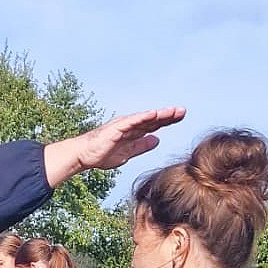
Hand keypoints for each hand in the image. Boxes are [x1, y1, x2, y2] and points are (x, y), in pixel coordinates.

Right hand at [43, 106, 185, 185]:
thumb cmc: (102, 154)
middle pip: (152, 119)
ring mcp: (123, 125)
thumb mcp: (127, 153)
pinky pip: (132, 121)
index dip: (167, 121)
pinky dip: (143, 117)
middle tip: (183, 111)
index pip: (154, 125)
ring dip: (159, 115)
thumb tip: (156, 140)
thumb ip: (141, 146)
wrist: (84, 156)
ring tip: (173, 112)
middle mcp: (130, 126)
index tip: (181, 117)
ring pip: (145, 118)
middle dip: (168, 115)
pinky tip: (153, 114)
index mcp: (133, 132)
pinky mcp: (116, 128)